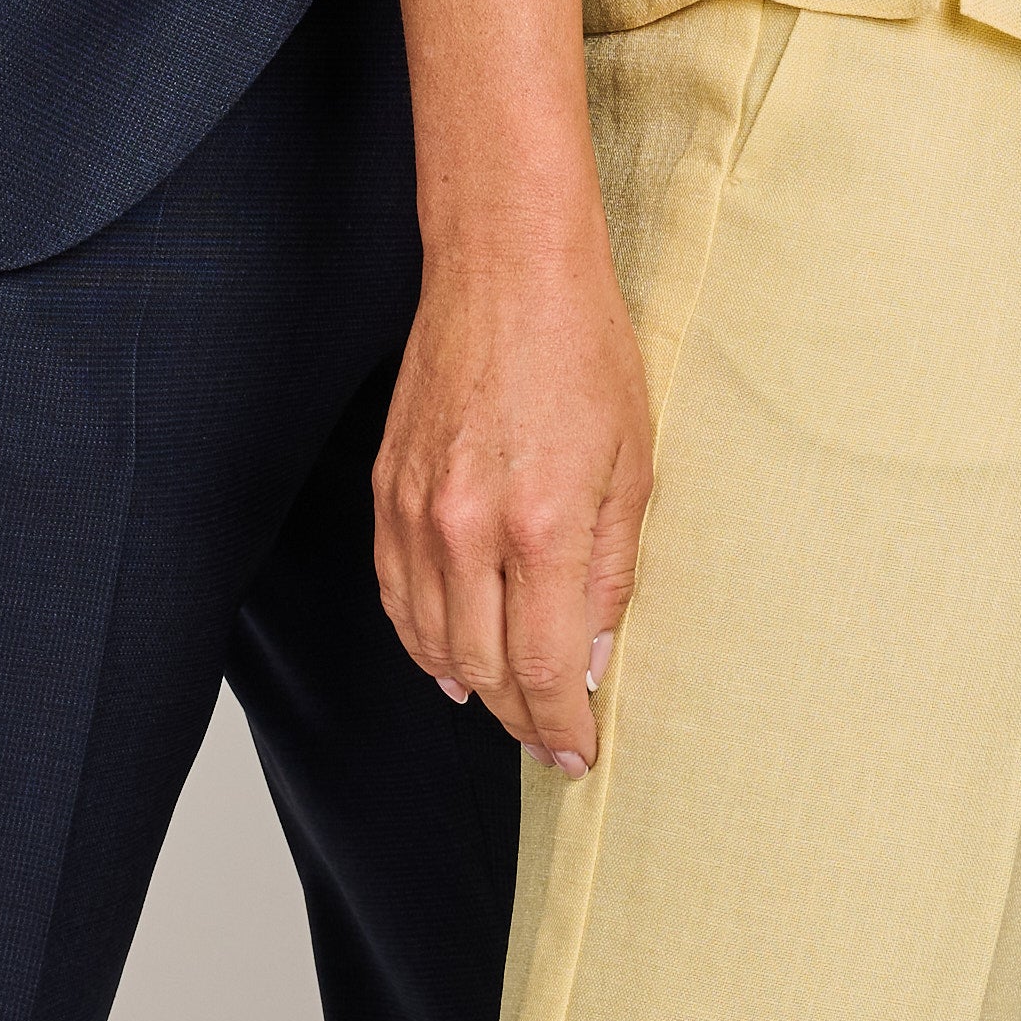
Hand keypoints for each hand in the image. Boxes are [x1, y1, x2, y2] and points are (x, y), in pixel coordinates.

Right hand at [374, 227, 651, 772]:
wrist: (505, 267)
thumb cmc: (581, 349)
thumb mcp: (634, 464)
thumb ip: (612, 571)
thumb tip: (592, 655)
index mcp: (540, 526)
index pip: (542, 669)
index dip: (560, 726)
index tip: (578, 753)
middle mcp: (467, 528)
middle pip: (483, 668)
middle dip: (521, 718)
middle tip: (550, 739)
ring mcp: (416, 509)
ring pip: (431, 641)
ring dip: (471, 688)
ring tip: (506, 709)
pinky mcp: (387, 487)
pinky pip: (396, 592)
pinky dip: (420, 638)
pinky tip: (448, 655)